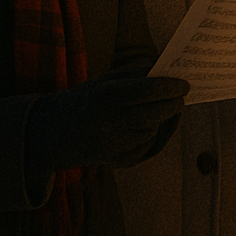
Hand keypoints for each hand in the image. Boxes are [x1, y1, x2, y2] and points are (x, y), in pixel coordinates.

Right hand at [25, 71, 188, 174]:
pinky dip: (154, 135)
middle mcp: (107, 124)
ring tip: (162, 108)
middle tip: (182, 97)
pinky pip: (148, 147)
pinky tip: (149, 126)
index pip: (145, 91)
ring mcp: (112, 146)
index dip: (168, 87)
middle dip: (173, 104)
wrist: (51, 134)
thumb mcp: (104, 81)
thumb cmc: (85, 100)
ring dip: (162, 119)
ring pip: (153, 131)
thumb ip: (135, 76)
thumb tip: (168, 73)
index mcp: (103, 98)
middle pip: (154, 114)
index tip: (184, 84)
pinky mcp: (117, 162)